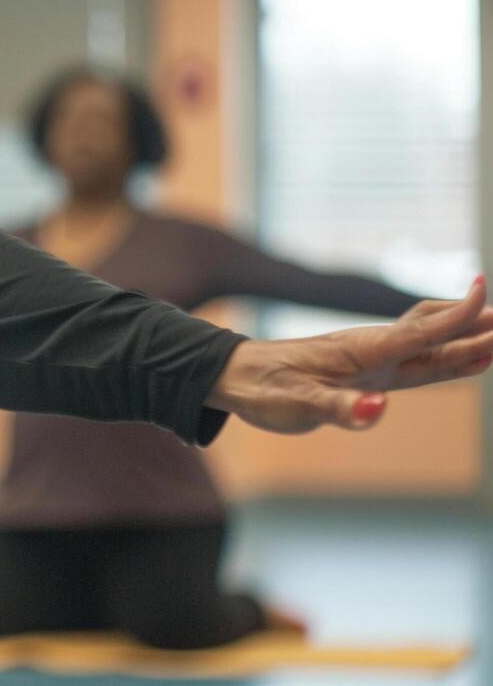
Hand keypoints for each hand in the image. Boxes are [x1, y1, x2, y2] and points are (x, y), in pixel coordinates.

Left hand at [208, 277, 492, 433]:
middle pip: (435, 334)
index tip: (485, 288)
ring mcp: (371, 361)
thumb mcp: (295, 402)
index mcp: (362, 352)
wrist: (231, 376)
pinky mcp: (364, 373)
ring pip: (428, 343)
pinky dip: (443, 351)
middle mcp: (373, 351)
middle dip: (474, 325)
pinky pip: (415, 357)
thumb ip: (337, 408)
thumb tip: (376, 410)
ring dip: (464, 336)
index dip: (457, 316)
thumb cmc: (261, 388)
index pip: (420, 332)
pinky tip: (457, 351)